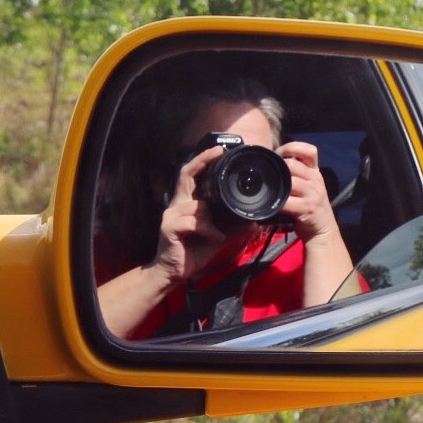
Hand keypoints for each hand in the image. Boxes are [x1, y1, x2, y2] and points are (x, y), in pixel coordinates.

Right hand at [150, 143, 230, 283]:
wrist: (172, 273)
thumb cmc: (193, 250)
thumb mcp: (217, 235)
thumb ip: (232, 225)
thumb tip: (253, 220)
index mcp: (187, 202)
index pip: (192, 174)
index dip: (203, 160)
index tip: (220, 149)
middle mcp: (176, 204)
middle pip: (186, 174)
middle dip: (202, 160)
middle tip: (219, 151)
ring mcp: (171, 215)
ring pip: (198, 205)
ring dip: (214, 220)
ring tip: (221, 233)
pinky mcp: (169, 227)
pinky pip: (195, 223)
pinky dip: (209, 230)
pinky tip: (216, 239)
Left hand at [277, 141, 353, 304]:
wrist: (323, 230)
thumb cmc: (311, 207)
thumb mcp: (310, 186)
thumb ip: (298, 174)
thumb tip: (275, 164)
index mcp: (315, 172)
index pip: (309, 150)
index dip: (292, 147)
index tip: (279, 153)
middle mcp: (316, 180)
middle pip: (293, 164)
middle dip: (278, 168)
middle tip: (268, 174)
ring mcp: (313, 194)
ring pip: (289, 181)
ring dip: (276, 185)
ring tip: (268, 189)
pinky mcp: (308, 208)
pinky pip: (288, 202)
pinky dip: (277, 203)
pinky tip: (272, 205)